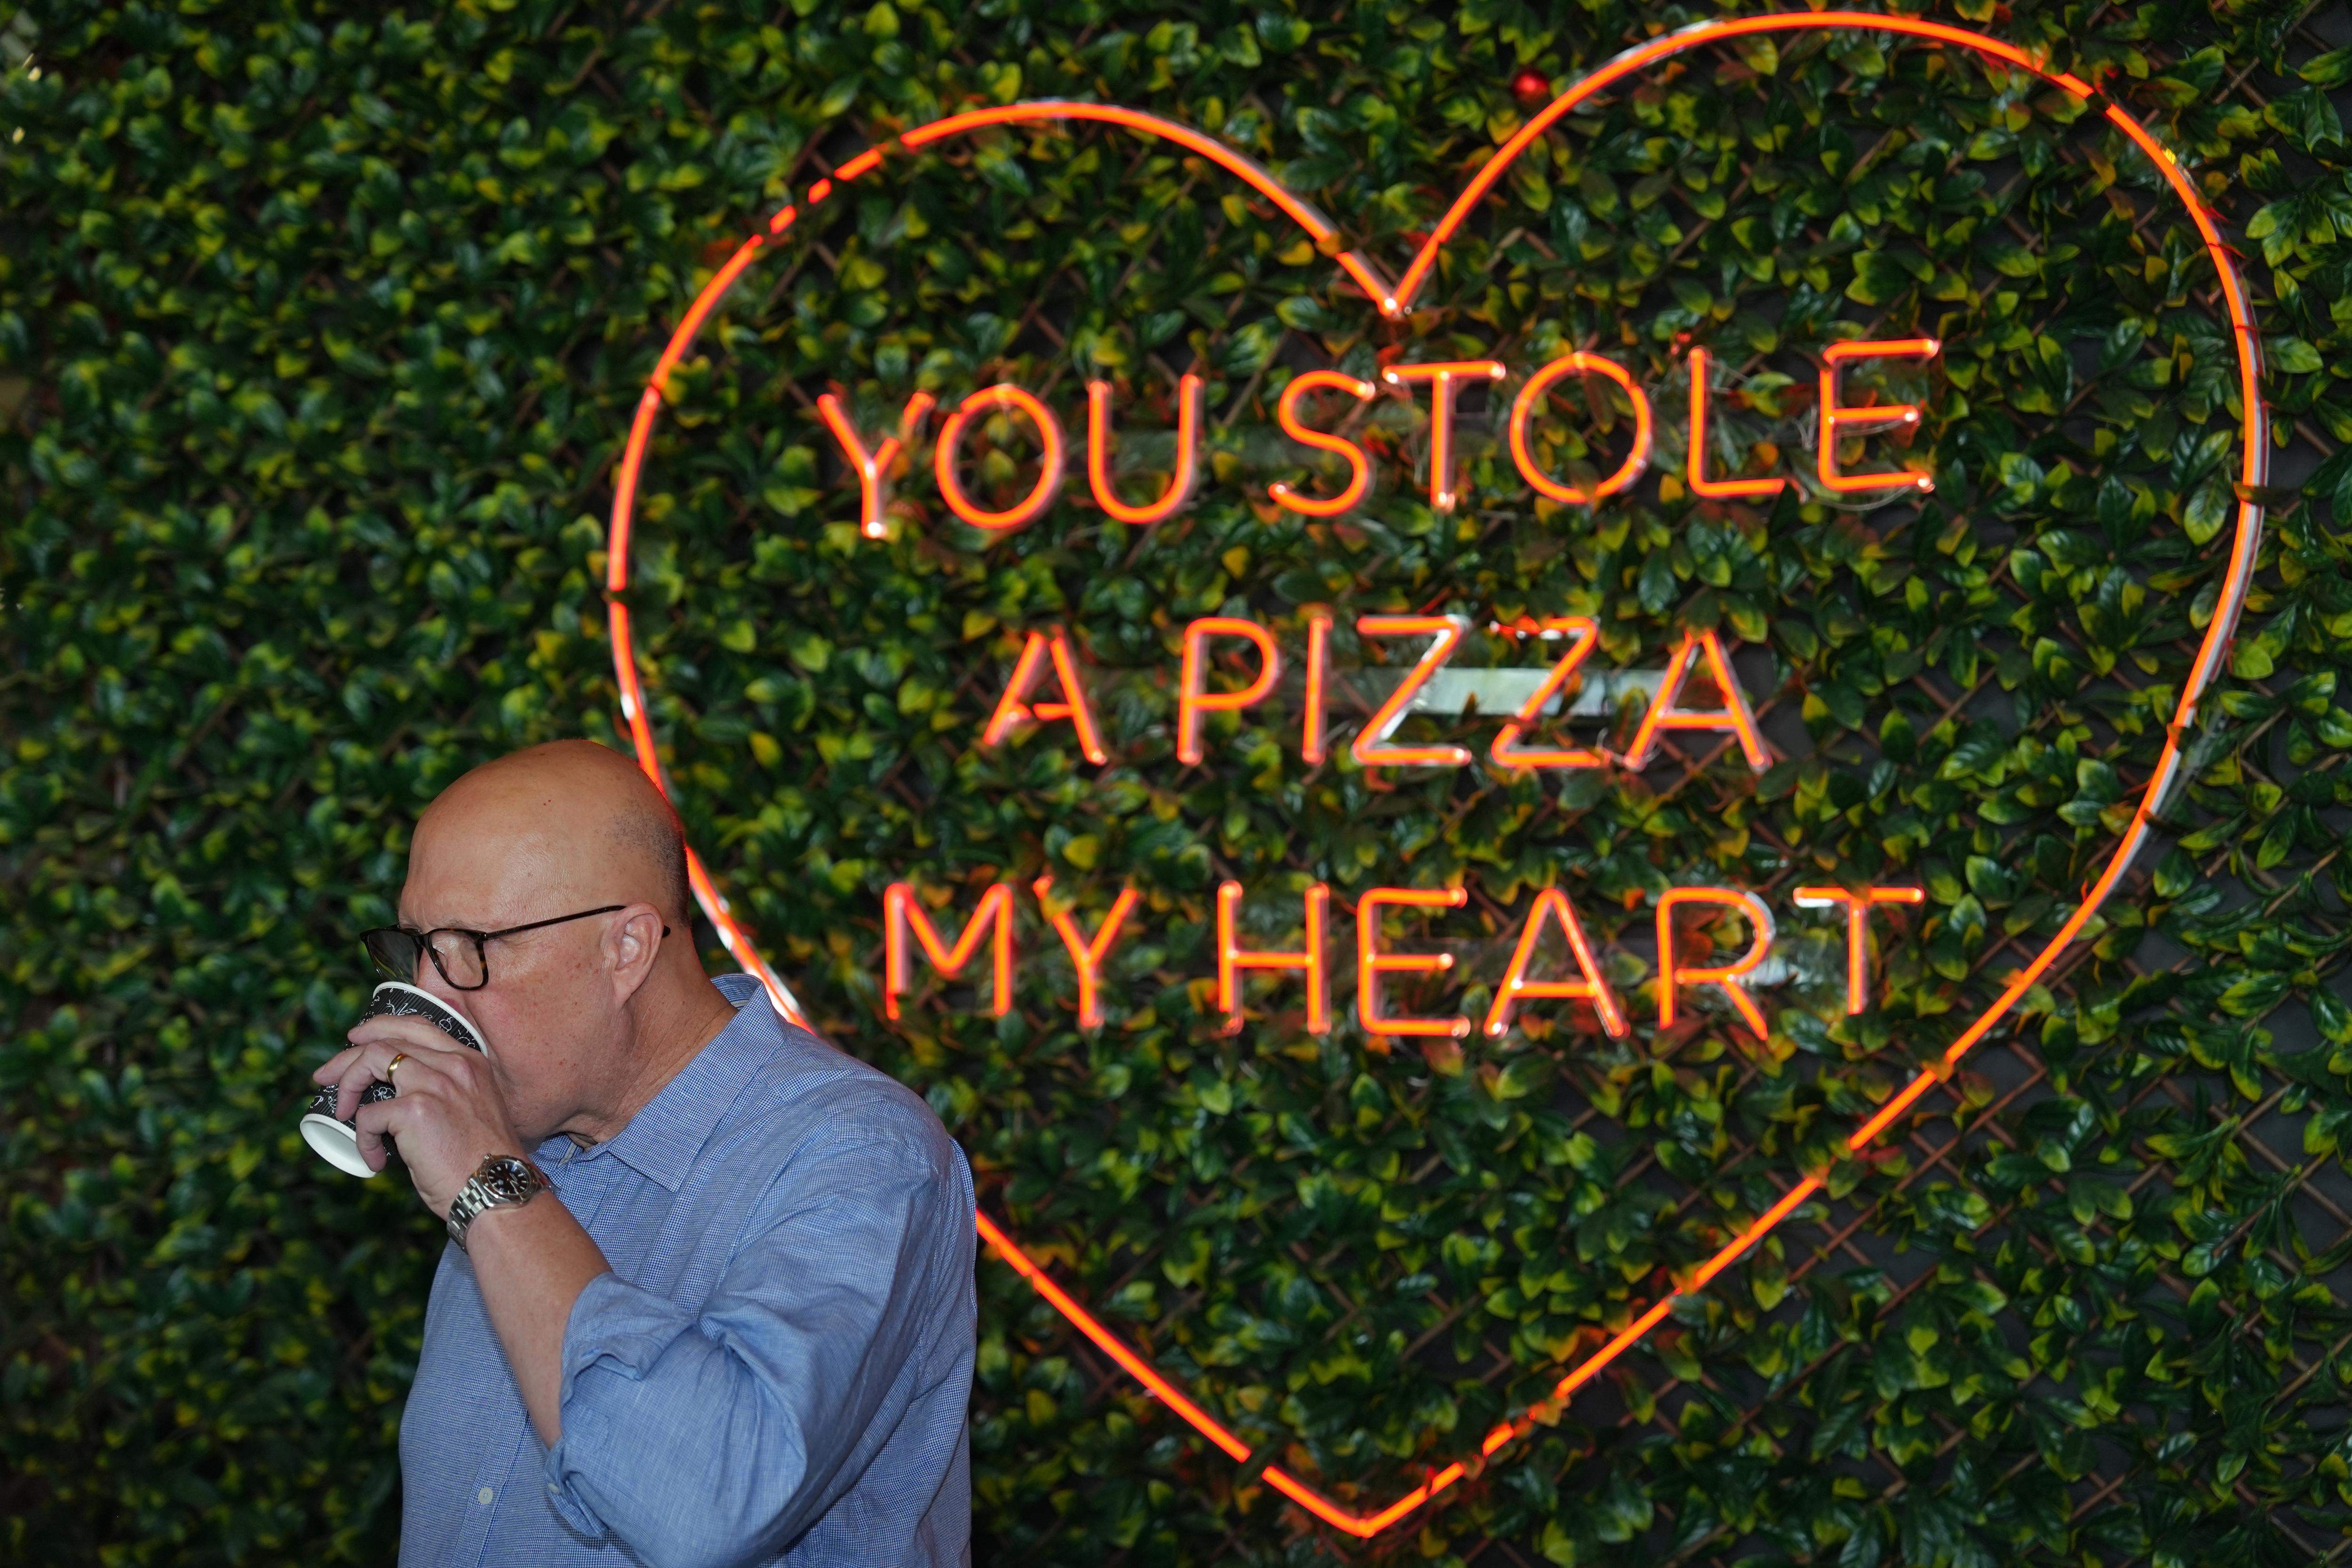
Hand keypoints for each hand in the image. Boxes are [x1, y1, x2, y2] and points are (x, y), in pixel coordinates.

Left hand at [312, 1013, 526, 1217]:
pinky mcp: (415, 1110)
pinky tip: (376, 1159)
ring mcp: (435, 1083)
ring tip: (341, 1112)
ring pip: (371, 1060)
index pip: (418, 1027)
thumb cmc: (485, 1162)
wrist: (497, 1188)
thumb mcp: (474, 1109)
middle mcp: (454, 1064)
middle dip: (348, 1055)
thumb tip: (399, 1097)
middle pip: (387, 1039)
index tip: (356, 1039)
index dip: (380, 1027)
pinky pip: (369, 1114)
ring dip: (347, 1085)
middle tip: (326, 1076)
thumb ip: (446, 1091)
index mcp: (471, 1061)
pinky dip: (364, 1138)